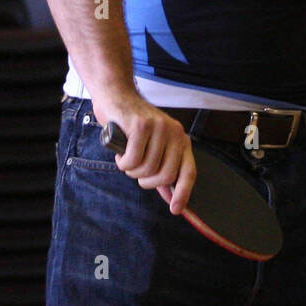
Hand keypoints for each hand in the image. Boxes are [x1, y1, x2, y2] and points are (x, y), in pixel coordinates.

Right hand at [90, 89, 196, 214]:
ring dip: (131, 170)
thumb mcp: (152, 147)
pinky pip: (132, 159)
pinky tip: (120, 152)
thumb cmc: (132, 125)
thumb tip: (171, 197)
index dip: (183, 193)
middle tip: (135, 171)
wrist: (116, 96)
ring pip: (147, 169)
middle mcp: (174, 133)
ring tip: (126, 158)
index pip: (189, 172)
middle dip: (146, 181)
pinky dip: (123, 162)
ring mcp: (159, 128)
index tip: (176, 209)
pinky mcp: (141, 125)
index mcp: (180, 140)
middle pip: (165, 175)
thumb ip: (161, 169)